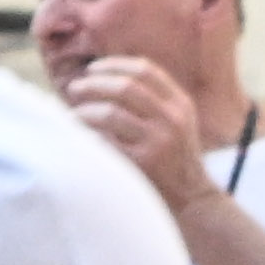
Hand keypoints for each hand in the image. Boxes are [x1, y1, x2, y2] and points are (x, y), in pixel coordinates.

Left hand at [61, 52, 214, 212]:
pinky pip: (104, 141)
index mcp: (180, 104)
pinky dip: (86, 135)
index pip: (145, 71)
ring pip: (110, 113)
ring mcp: (158, 141)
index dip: (114, 65)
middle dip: (94, 84)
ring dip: (84, 111)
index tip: (93, 69)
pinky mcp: (143, 163)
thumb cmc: (174, 157)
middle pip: (126, 87)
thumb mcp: (176, 123)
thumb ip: (152, 100)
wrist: (192, 199)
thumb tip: (105, 77)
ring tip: (72, 115)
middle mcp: (172, 119)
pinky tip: (76, 136)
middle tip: (74, 89)